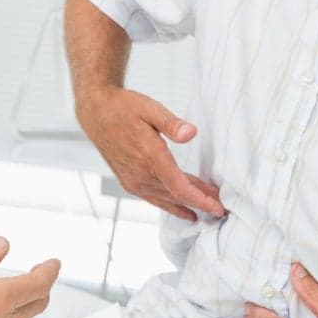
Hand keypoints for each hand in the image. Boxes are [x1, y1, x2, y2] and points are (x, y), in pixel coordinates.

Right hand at [76, 86, 223, 220]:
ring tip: (207, 206)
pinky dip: (171, 205)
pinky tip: (182, 210)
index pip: (180, 188)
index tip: (218, 208)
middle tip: (222, 206)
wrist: (96, 113)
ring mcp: (133, 180)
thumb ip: (171, 123)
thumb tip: (191, 133)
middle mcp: (140, 174)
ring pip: (166, 199)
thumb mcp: (150, 109)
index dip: (201, 200)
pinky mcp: (129, 182)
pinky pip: (154, 199)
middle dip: (201, 202)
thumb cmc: (123, 108)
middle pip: (176, 196)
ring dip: (188, 204)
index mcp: (149, 156)